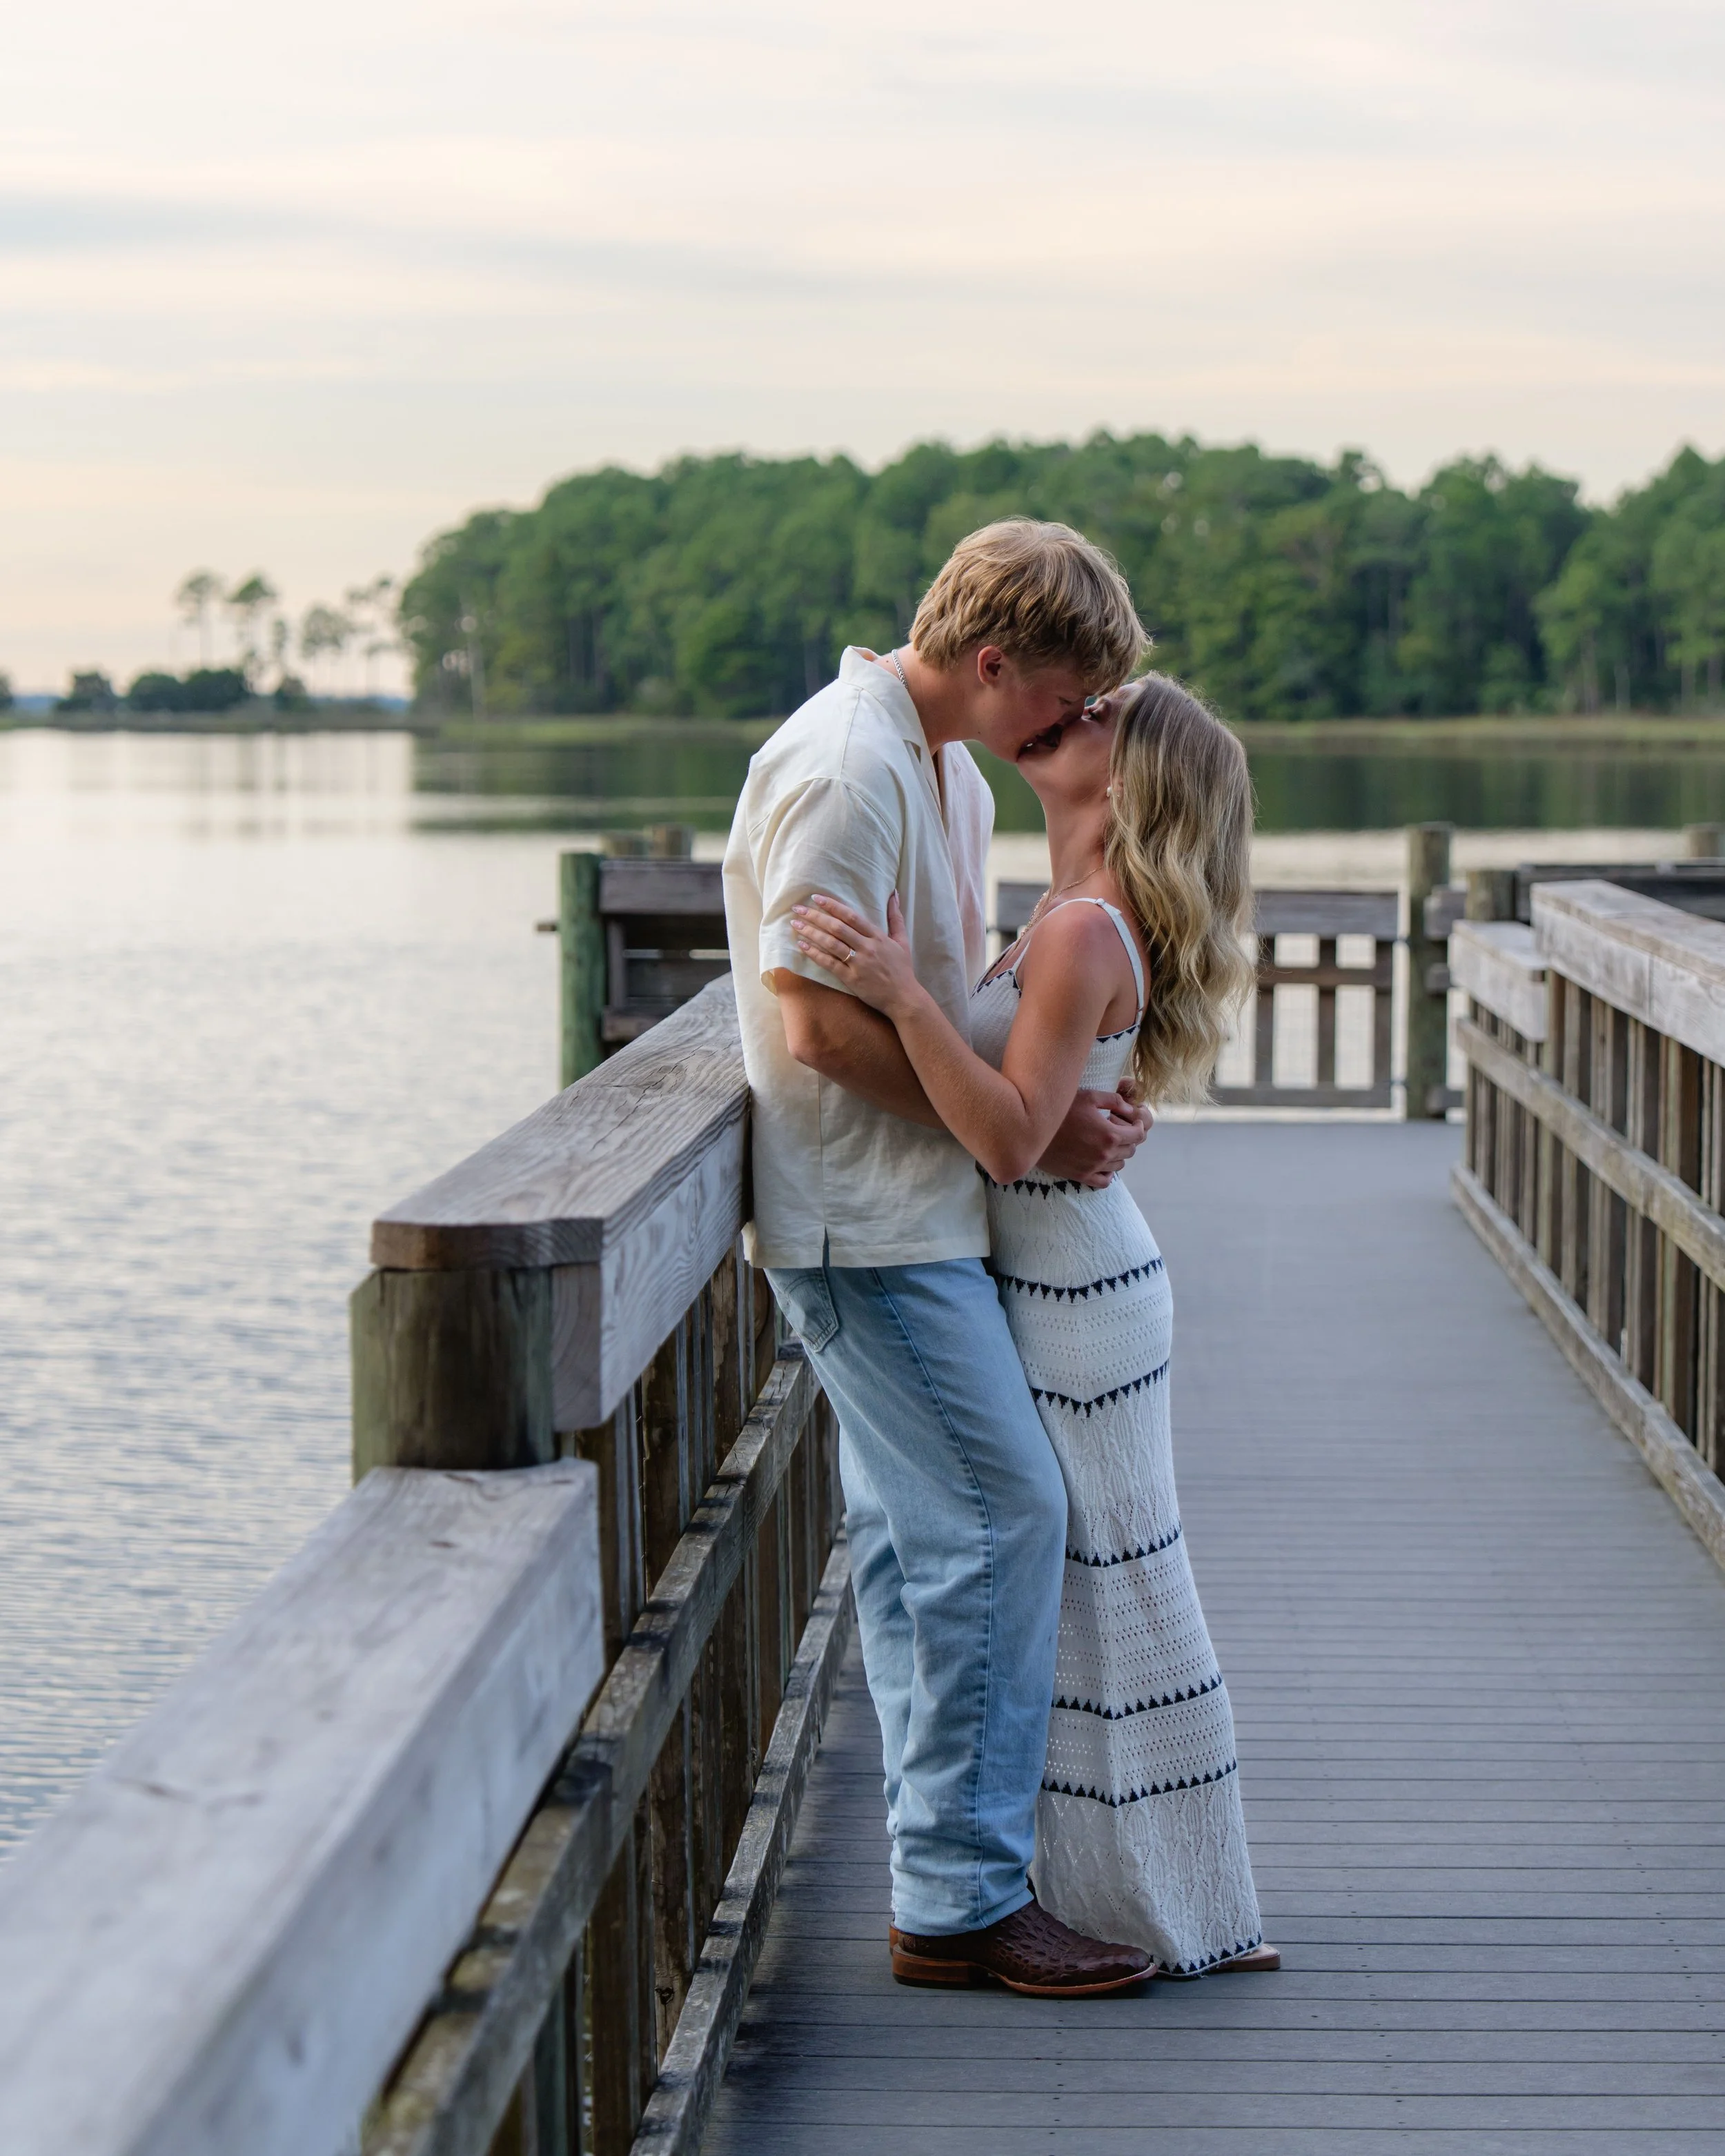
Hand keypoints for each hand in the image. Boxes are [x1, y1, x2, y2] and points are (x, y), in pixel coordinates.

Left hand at [792, 892, 923, 1020]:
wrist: (904, 998)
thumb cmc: (902, 970)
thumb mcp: (902, 941)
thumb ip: (896, 917)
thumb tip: (893, 894)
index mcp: (877, 936)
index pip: (851, 916)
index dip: (833, 906)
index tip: (816, 898)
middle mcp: (867, 948)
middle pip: (837, 927)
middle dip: (815, 916)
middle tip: (798, 909)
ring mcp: (858, 964)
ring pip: (830, 944)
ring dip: (811, 932)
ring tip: (795, 924)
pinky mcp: (851, 979)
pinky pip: (829, 964)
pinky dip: (815, 954)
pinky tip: (802, 946)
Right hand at [1038, 1085, 1155, 1188]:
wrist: (1033, 1130)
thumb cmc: (1061, 1110)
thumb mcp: (1089, 1096)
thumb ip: (1114, 1101)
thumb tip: (1130, 1108)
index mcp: (1110, 1135)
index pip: (1138, 1135)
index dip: (1139, 1127)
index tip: (1133, 1122)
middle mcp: (1104, 1154)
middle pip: (1130, 1150)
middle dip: (1128, 1139)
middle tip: (1117, 1129)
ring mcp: (1093, 1167)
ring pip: (1119, 1165)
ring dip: (1118, 1154)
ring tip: (1107, 1143)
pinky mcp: (1080, 1176)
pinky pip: (1104, 1182)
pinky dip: (1108, 1173)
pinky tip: (1102, 1162)